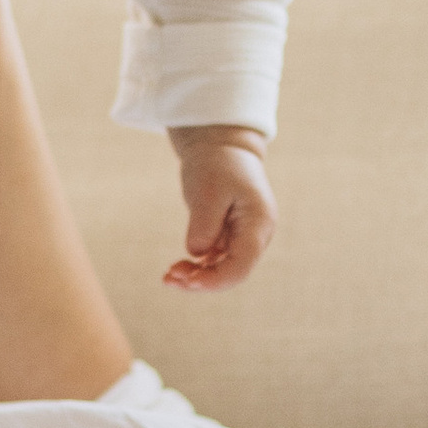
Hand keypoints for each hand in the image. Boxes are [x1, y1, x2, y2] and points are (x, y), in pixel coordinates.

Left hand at [164, 125, 276, 292]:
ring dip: (197, 277)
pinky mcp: (230, 237)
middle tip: (169, 277)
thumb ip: (204, 224)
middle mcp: (257, 235)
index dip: (216, 280)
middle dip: (203, 281)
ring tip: (168, 276)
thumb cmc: (217, 164)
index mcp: (259, 223)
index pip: (242, 265)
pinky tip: (177, 269)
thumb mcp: (208, 191)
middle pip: (233, 272)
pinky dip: (197, 267)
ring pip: (223, 270)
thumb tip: (195, 254)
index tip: (188, 282)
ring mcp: (244, 237)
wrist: (221, 146)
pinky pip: (216, 260)